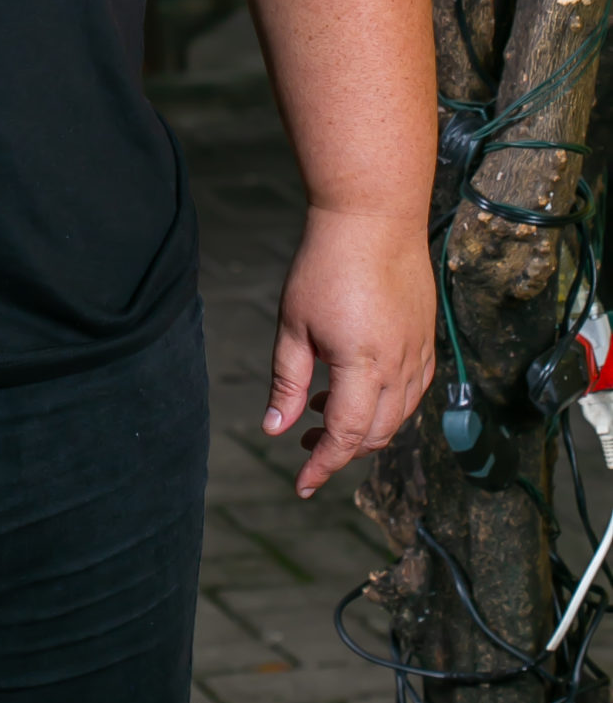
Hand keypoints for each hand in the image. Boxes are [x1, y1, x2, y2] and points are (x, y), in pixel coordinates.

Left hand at [263, 206, 434, 497]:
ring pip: (398, 418)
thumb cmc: (326, 265)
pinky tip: (358, 390)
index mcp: (363, 368)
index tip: (301, 485)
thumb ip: (286, 381)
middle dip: (340, 450)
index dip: (322, 465)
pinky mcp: (427, 340)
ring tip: (321, 411)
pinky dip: (387, 406)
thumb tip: (275, 429)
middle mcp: (399, 369)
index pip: (344, 437)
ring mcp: (419, 355)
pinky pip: (413, 392)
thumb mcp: (293, 325)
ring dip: (364, 429)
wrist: (374, 217)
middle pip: (375, 435)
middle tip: (304, 442)